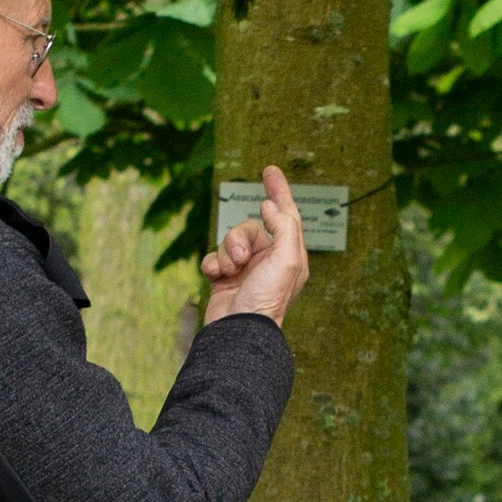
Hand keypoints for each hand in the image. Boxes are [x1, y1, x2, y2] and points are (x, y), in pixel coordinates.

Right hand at [201, 166, 309, 325]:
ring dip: (226, 252)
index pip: (286, 214)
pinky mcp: (224, 279)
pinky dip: (212, 263)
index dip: (279, 191)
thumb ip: (284, 226)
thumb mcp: (287, 259)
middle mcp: (268, 261)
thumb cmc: (267, 298)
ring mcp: (245, 270)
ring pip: (228, 240)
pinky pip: (213, 256)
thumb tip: (270, 206)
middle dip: (239, 238)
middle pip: (249, 227)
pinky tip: (215, 276)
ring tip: (229, 271)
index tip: (270, 169)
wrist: (238, 332)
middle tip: (240, 258)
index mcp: (289, 255)